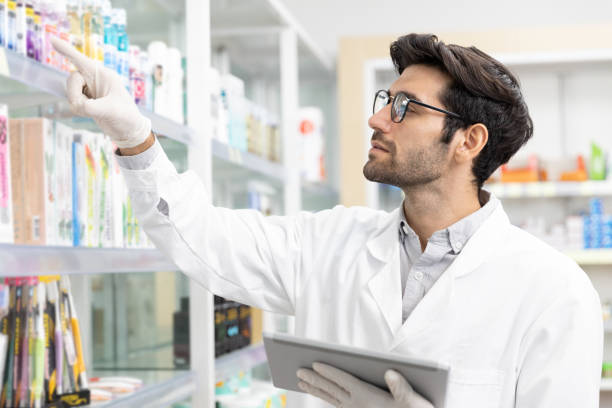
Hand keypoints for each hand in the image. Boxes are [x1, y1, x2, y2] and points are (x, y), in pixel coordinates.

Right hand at [51, 37, 150, 148]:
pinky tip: (91, 113)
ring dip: (77, 103)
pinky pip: (72, 100)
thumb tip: (80, 106)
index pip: (81, 60)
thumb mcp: (111, 111)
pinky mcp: (86, 98)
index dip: (65, 50)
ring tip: (94, 112)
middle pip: (72, 79)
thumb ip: (92, 107)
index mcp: (104, 75)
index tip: (51, 39)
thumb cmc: (126, 117)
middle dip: (74, 94)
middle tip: (85, 108)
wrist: (128, 130)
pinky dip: (78, 109)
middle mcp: (96, 79)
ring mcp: (90, 88)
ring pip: (70, 91)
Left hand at [297, 363, 433, 407]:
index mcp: (369, 398)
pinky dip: (326, 397)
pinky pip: (337, 405)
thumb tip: (389, 372)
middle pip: (332, 390)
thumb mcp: (414, 402)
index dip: (330, 372)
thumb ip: (402, 388)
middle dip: (315, 379)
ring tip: (301, 381)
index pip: (345, 382)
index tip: (315, 364)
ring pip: (331, 399)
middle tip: (297, 371)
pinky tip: (321, 394)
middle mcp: (358, 406)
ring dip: (316, 389)